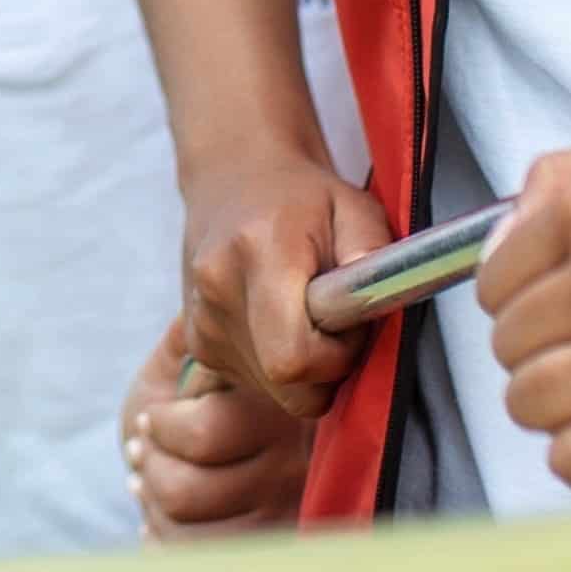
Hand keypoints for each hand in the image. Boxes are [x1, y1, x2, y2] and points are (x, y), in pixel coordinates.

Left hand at [118, 316, 306, 540]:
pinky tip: (160, 521)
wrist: (194, 464)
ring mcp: (279, 520)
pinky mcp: (264, 555)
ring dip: (152, 503)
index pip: (201, 435)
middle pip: (184, 491)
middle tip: (144, 455)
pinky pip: (190, 560)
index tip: (152, 421)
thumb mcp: (181, 368)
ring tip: (150, 483)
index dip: (161, 428)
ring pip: (184, 529)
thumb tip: (191, 313)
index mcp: (273, 411)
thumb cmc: (182, 409)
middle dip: (150, 469)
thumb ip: (186, 342)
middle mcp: (289, 470)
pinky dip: (161, 539)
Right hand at [176, 151, 391, 419]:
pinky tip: (280, 323)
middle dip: (325, 370)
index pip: (292, 358)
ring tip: (306, 315)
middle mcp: (218, 292)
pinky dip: (277, 367)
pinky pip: (254, 384)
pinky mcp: (197, 343)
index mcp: (257, 253)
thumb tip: (373, 297)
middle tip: (336, 324)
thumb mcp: (354, 206)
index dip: (336, 356)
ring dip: (304, 369)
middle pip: (284, 385)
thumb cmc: (305, 198)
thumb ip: (370, 249)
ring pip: (273, 391)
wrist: (236, 179)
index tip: (350, 323)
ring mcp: (201, 322)